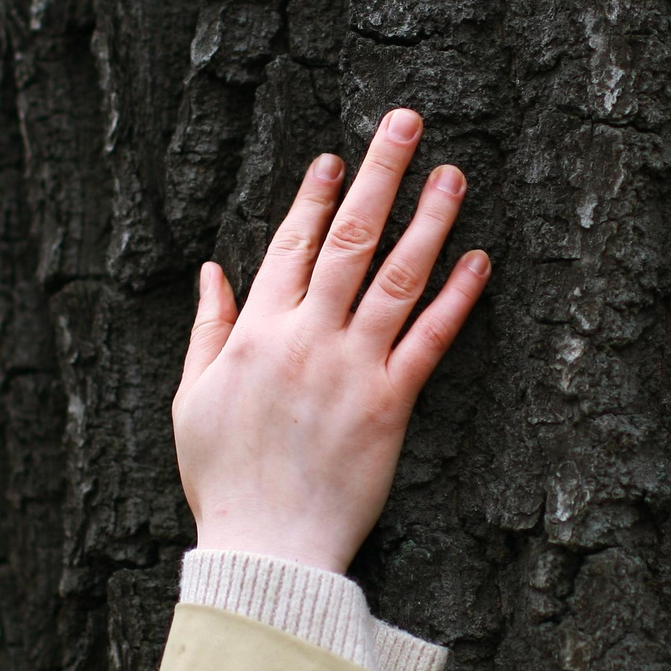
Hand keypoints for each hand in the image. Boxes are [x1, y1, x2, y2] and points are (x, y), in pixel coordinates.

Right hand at [173, 108, 490, 573]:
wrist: (265, 549)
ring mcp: (351, 367)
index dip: (316, 196)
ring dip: (428, 219)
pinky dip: (457, 297)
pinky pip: (430, 339)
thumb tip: (213, 272)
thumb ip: (208, 329)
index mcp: (255, 332)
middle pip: (348, 239)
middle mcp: (306, 337)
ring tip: (452, 174)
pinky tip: (479, 259)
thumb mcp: (192, 400)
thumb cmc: (223, 480)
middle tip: (407, 121)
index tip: (337, 156)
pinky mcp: (390, 404)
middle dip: (379, 174)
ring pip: (396, 276)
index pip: (290, 244)